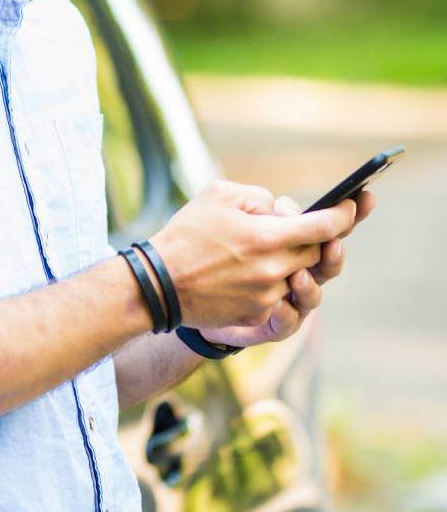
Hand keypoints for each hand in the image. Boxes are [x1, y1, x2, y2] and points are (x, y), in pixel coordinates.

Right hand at [148, 180, 357, 337]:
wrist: (155, 285)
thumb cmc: (184, 235)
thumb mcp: (218, 195)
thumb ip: (259, 196)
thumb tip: (282, 210)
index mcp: (267, 237)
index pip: (325, 226)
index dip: (347, 214)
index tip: (356, 204)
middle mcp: (274, 270)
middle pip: (317, 252)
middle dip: (320, 238)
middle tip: (312, 226)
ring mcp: (267, 297)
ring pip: (301, 277)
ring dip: (292, 262)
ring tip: (271, 252)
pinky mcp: (256, 316)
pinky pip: (281, 299)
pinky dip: (274, 284)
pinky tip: (251, 274)